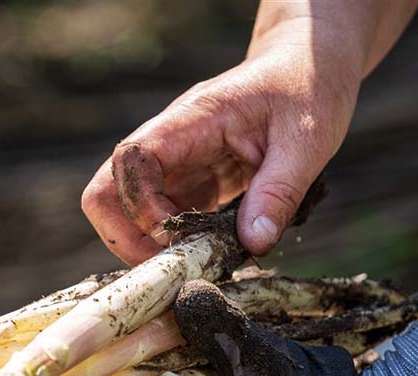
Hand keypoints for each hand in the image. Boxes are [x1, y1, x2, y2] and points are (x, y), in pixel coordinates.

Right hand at [82, 14, 362, 263]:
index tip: (176, 235)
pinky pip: (163, 218)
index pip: (133, 160)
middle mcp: (171, 141)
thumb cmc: (308, 89)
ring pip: (129, 211)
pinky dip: (177, 244)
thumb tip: (253, 245)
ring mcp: (176, 163)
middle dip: (129, 238)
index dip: (141, 206)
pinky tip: (211, 254)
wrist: (308, 65)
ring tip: (199, 265)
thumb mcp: (307, 141)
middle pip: (108, 192)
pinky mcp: (190, 182)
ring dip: (152, 246)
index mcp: (193, 120)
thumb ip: (280, 192)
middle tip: (175, 267)